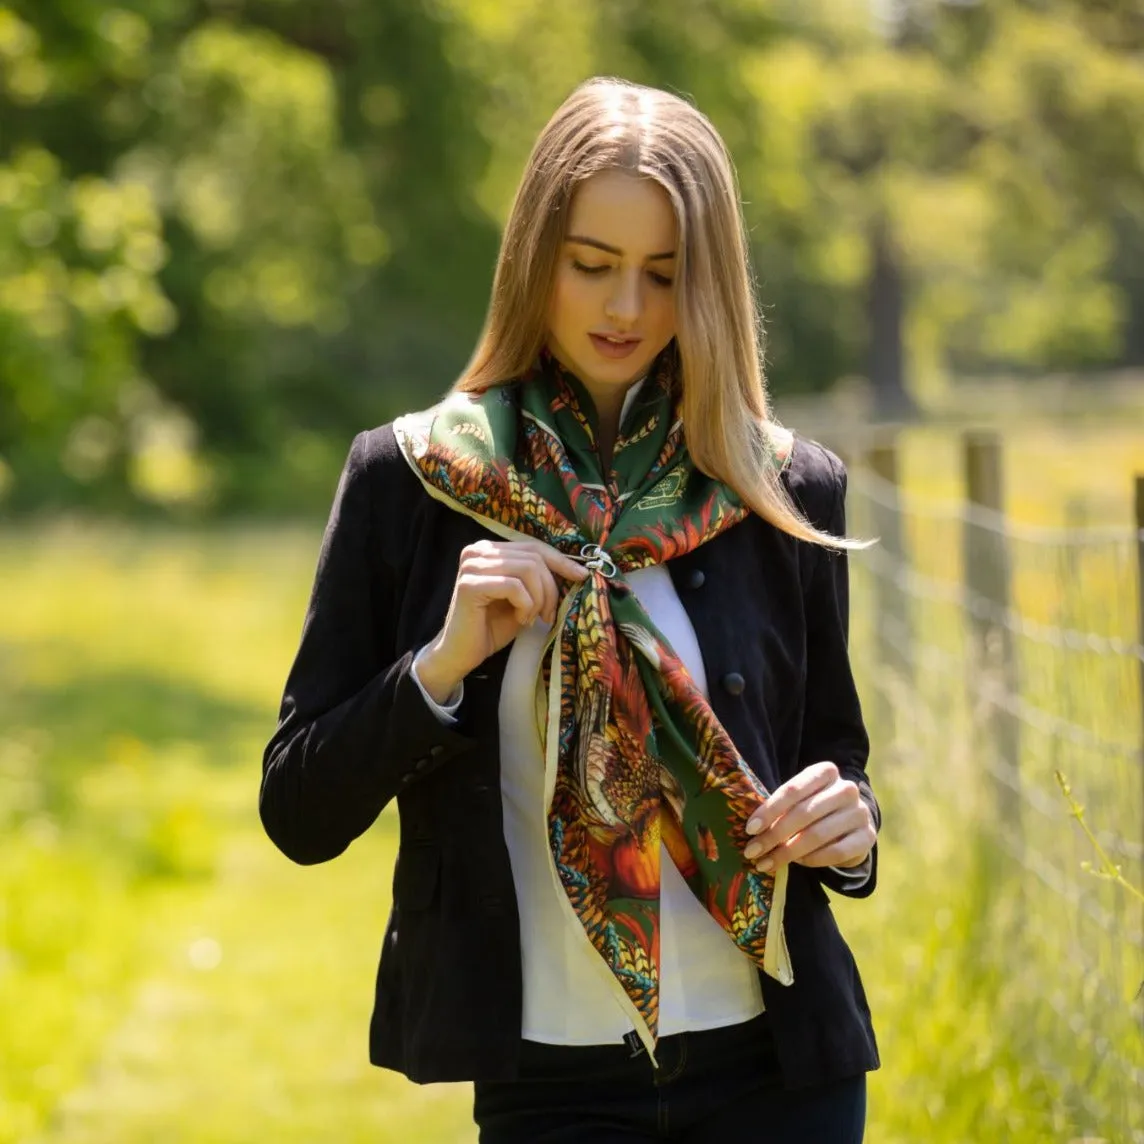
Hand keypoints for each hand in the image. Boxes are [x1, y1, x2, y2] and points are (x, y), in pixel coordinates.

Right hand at [416, 539, 588, 700]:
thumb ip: (538, 579)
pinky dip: (526, 606)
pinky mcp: (470, 584)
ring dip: (539, 599)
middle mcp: (478, 551)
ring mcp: (472, 565)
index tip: (582, 576)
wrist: (462, 654)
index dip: (561, 561)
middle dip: (550, 588)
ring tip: (531, 618)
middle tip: (548, 615)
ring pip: (528, 569)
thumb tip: (575, 569)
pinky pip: (514, 587)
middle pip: (535, 557)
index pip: (534, 547)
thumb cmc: (492, 627)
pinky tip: (519, 620)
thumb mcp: (523, 597)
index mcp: (490, 549)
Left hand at [742, 761, 874, 873]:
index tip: (750, 828)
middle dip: (774, 835)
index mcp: (825, 772)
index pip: (793, 789)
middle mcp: (846, 789)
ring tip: (767, 862)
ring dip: (788, 852)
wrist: (849, 823)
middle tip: (752, 851)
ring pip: (817, 835)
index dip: (770, 809)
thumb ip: (780, 808)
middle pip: (804, 813)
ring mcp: (859, 812)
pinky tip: (796, 863)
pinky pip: (835, 852)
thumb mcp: (799, 800)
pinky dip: (811, 860)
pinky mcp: (867, 837)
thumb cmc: (814, 807)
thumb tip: (752, 829)